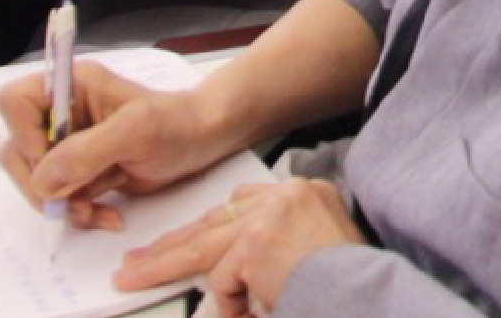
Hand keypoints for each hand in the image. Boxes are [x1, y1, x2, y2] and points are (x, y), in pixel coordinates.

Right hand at [0, 61, 225, 230]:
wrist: (201, 141)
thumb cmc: (174, 123)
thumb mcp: (135, 130)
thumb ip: (87, 150)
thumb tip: (43, 178)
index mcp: (71, 87)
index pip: (13, 102)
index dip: (23, 133)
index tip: (50, 157)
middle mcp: (63, 113)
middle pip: (17, 150)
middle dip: (42, 183)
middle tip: (74, 199)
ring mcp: (70, 144)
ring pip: (36, 181)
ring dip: (62, 204)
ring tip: (95, 211)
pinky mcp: (81, 172)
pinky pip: (60, 198)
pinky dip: (79, 212)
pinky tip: (108, 215)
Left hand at [117, 179, 365, 316]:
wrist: (368, 297)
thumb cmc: (346, 284)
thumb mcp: (314, 251)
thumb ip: (274, 248)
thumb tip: (230, 274)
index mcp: (305, 193)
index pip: (244, 205)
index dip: (210, 228)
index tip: (187, 238)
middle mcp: (288, 194)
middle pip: (216, 220)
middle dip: (172, 243)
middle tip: (135, 258)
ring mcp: (270, 216)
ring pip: (207, 246)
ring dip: (167, 266)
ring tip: (132, 276)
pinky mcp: (256, 243)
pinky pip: (222, 283)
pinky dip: (230, 306)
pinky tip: (256, 310)